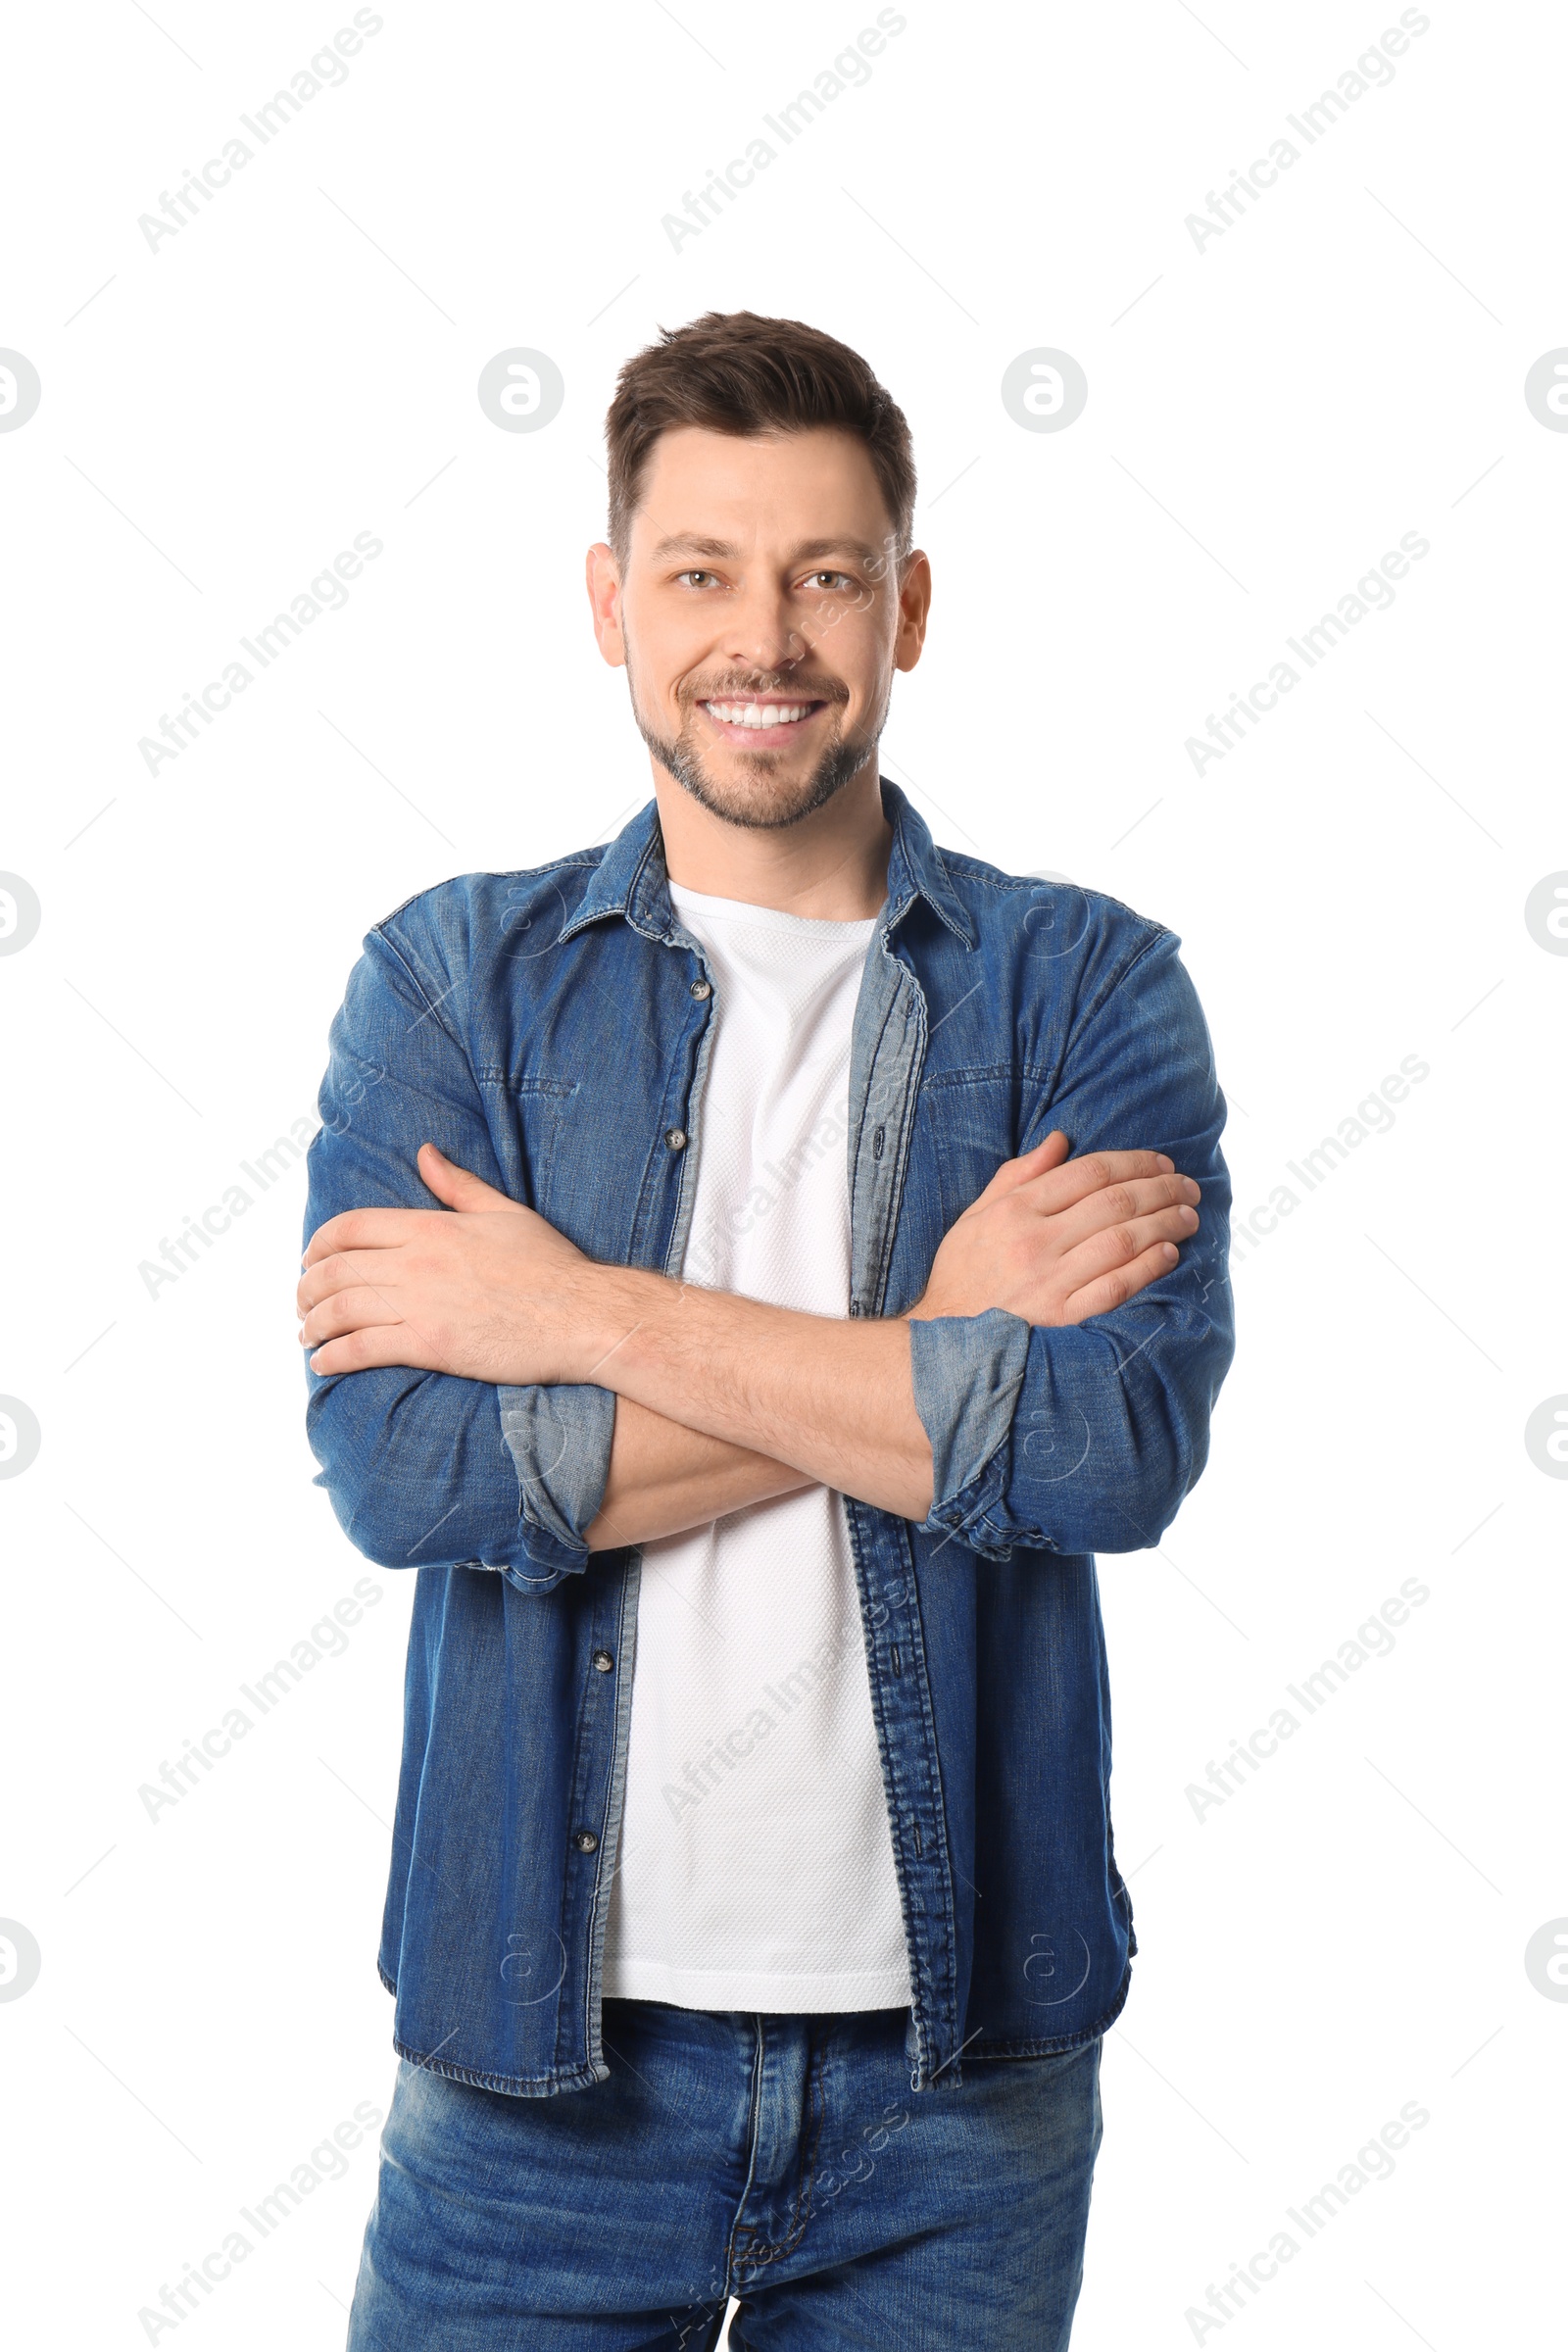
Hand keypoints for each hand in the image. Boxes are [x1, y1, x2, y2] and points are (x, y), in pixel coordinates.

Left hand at [297, 1144, 593, 1381]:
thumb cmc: (551, 1265)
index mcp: (431, 1227)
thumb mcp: (504, 1212)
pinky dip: (333, 1357)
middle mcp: (416, 1262)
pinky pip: (362, 1349)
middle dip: (307, 1288)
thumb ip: (457, 1184)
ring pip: (340, 1310)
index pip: (350, 1228)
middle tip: (302, 1303)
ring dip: (313, 1324)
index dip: (319, 1244)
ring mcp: (421, 1305)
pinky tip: (323, 1363)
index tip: (310, 1260)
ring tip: (307, 1335)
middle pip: (336, 1270)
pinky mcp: (430, 1345)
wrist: (582, 1314)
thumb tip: (424, 1152)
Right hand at [909, 1131, 1199, 1325]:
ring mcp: (1050, 1281)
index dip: (1134, 1161)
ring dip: (1165, 1223)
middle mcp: (1035, 1241)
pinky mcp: (1062, 1318)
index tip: (1162, 1162)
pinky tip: (1170, 1254)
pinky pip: (1116, 1286)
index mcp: (1015, 1210)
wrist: (941, 1342)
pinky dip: (1148, 1266)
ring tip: (1189, 1216)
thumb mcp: (976, 1216)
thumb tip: (1061, 1140)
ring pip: (1123, 1240)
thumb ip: (1017, 1175)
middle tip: (1189, 1186)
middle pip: (1115, 1202)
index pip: (1089, 1172)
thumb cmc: (961, 1276)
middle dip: (1161, 1188)